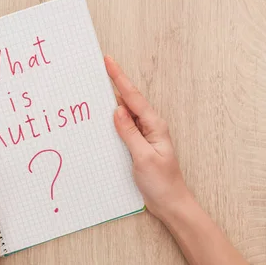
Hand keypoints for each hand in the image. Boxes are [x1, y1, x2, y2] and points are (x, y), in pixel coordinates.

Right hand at [105, 56, 191, 221]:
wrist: (171, 203)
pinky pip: (124, 128)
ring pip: (125, 113)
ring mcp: (144, 136)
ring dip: (111, 102)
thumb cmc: (161, 183)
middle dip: (114, 84)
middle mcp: (150, 127)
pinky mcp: (138, 146)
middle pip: (129, 101)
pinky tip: (102, 119)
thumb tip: (117, 110)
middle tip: (97, 70)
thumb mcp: (143, 157)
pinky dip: (113, 121)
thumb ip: (130, 133)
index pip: (133, 98)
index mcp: (154, 126)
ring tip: (95, 90)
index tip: (108, 62)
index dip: (120, 78)